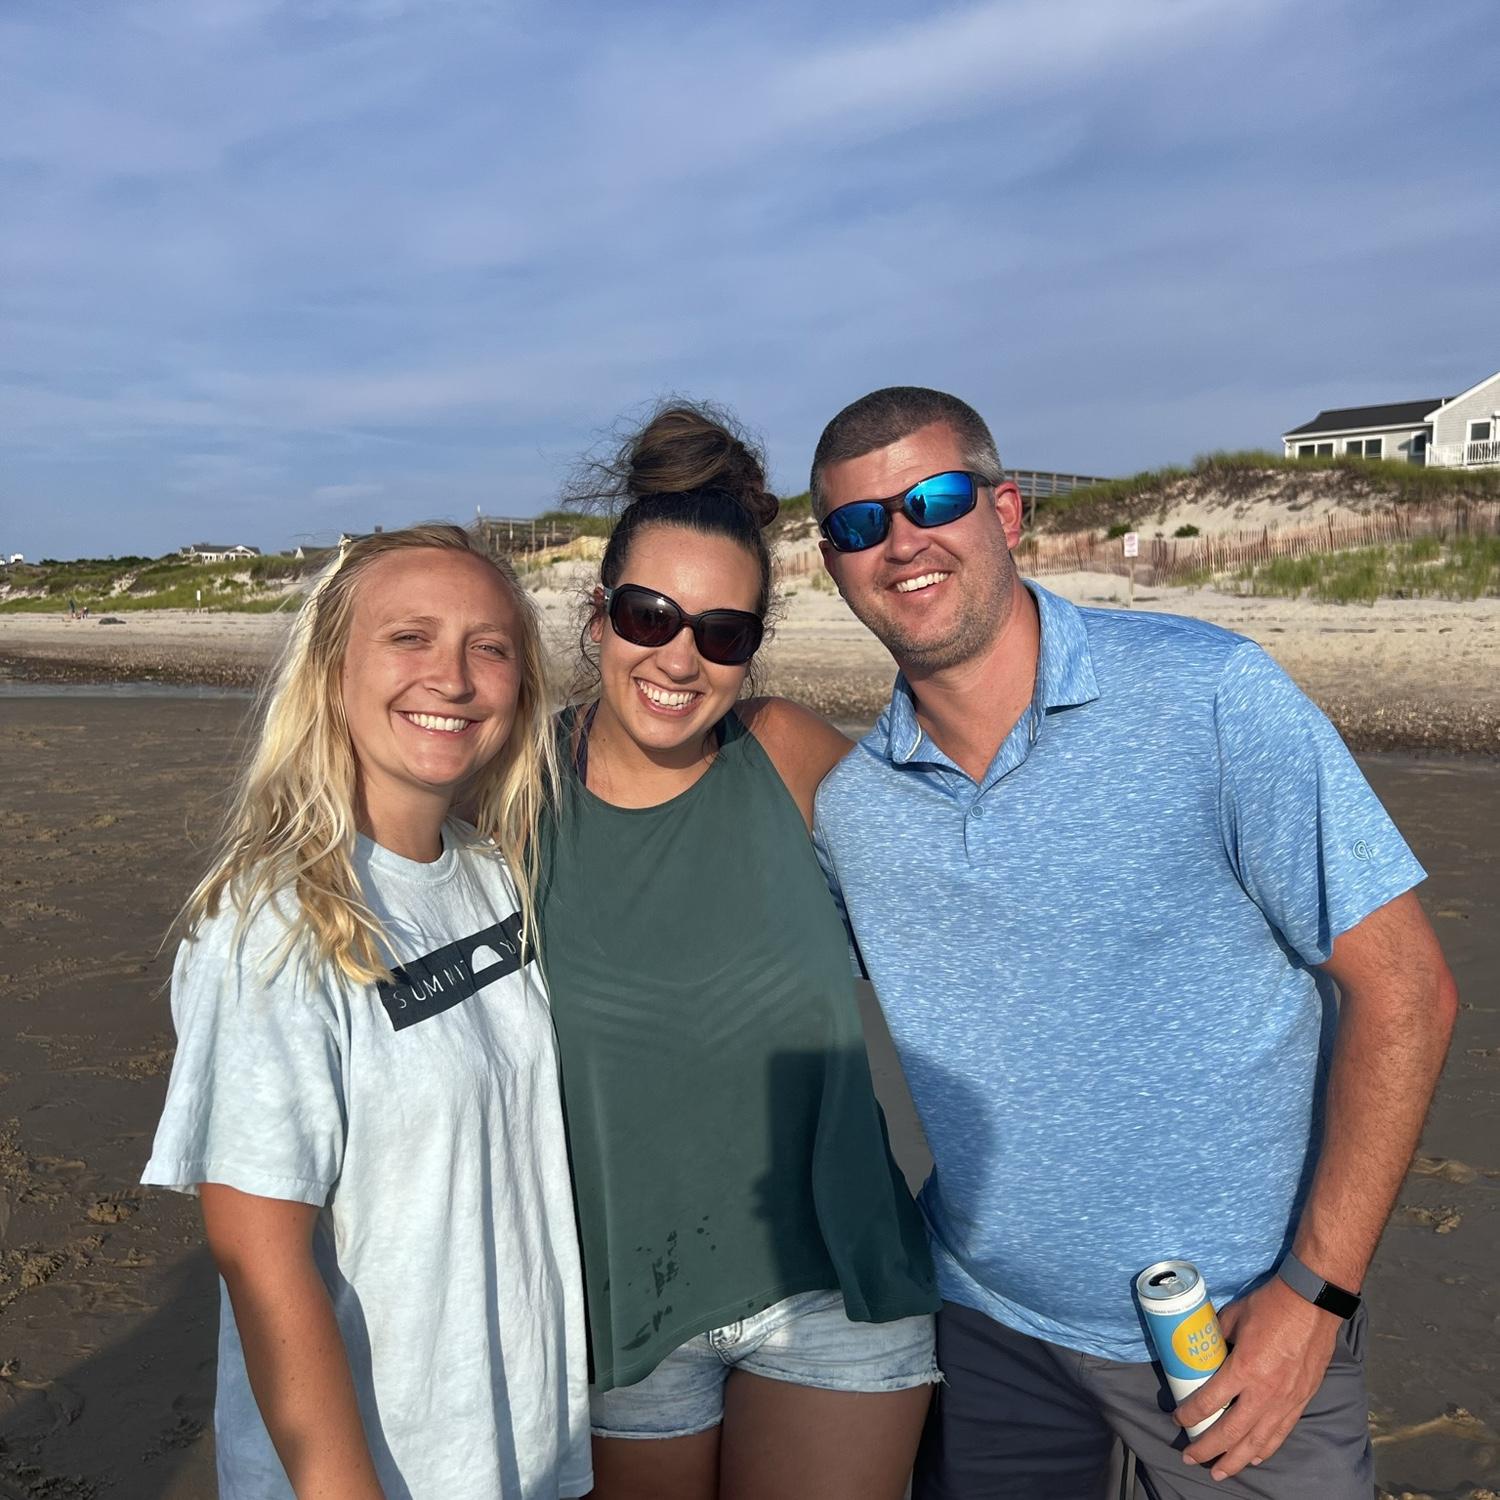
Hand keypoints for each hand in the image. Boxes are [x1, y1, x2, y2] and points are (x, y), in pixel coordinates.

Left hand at [1176, 1276, 1340, 1480]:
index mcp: (1244, 1369)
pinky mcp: (1300, 1402)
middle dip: (1207, 1448)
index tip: (1177, 1419)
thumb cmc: (1270, 1306)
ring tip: (1219, 1472)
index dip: (1190, 1415)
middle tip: (1190, 1458)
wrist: (1312, 1305)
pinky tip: (1253, 1458)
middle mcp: (1264, 1393)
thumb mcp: (1233, 1316)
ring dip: (1235, 1460)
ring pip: (1257, 1442)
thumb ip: (1217, 1337)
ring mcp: (1285, 1401)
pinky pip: (1279, 1434)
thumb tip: (1202, 1349)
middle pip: (1231, 1432)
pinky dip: (1264, 1450)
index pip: (1210, 1402)